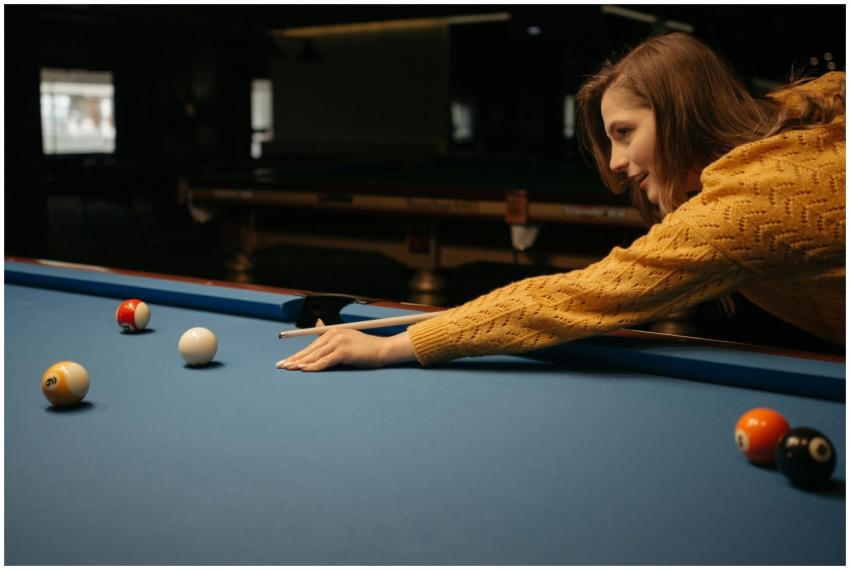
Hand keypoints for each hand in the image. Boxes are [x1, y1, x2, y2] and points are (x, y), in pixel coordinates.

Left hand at [276, 320, 415, 371]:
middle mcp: (334, 334)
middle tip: (280, 366)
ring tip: (289, 369)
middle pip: (310, 349)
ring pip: (315, 355)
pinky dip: (314, 366)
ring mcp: (338, 342)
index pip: (310, 345)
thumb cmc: (364, 348)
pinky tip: (304, 369)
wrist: (381, 350)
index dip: (297, 354)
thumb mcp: (345, 338)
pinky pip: (325, 361)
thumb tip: (316, 323)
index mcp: (332, 331)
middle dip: (294, 359)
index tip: (285, 361)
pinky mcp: (343, 351)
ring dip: (300, 363)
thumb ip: (329, 334)